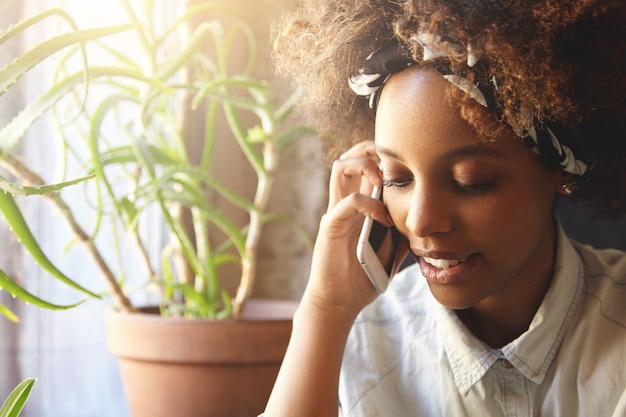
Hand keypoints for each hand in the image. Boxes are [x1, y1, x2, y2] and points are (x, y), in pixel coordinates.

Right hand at [302, 140, 392, 320]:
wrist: (340, 302)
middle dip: (369, 150)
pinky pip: (349, 202)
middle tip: (391, 163)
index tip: (404, 165)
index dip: (380, 156)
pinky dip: (370, 204)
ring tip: (383, 181)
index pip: (362, 165)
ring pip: (340, 168)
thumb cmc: (362, 278)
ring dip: (365, 166)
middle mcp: (343, 203)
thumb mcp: (391, 251)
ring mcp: (335, 212)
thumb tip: (426, 223)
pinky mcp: (331, 226)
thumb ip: (402, 232)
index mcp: (356, 206)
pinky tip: (384, 219)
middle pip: (348, 157)